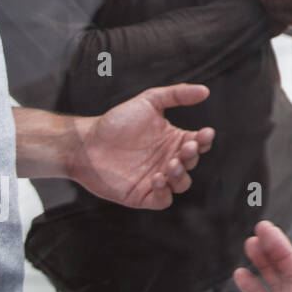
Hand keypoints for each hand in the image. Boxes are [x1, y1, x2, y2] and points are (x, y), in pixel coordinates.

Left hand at [69, 84, 214, 210]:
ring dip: (181, 175)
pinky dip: (165, 192)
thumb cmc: (116, 121)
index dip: (205, 140)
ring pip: (182, 183)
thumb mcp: (149, 101)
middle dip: (192, 155)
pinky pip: (163, 200)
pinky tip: (157, 179)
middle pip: (192, 162)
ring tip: (170, 163)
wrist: (86, 143)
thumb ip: (177, 94)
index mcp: (174, 140)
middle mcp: (168, 160)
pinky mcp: (143, 195)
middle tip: (186, 147)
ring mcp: (157, 178)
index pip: (199, 143)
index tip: (205, 133)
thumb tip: (205, 91)